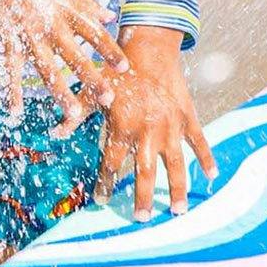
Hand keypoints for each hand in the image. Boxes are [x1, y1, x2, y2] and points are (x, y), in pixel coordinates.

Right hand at [0, 0, 128, 122]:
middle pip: (75, 56)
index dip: (109, 51)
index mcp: (66, 11)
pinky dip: (12, 90)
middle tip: (108, 98)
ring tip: (74, 113)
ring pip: (47, 69)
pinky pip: (11, 70)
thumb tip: (110, 17)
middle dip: (92, 78)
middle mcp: (50, 26)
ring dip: (61, 93)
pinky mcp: (9, 42)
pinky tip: (15, 111)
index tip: (124, 68)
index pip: (94, 34)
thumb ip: (88, 3)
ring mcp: (29, 36)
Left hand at [91, 26, 217, 220]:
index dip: (105, 183)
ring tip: (177, 212)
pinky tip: (211, 176)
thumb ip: (76, 115)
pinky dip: (206, 158)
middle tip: (141, 218)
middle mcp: (148, 130)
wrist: (150, 47)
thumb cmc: (119, 69)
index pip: (111, 163)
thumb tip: (55, 133)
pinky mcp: (187, 116)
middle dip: (143, 197)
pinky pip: (199, 141)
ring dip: (177, 189)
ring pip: (175, 164)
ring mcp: (171, 125)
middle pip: (145, 172)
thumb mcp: (94, 91)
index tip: (101, 199)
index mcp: (123, 126)